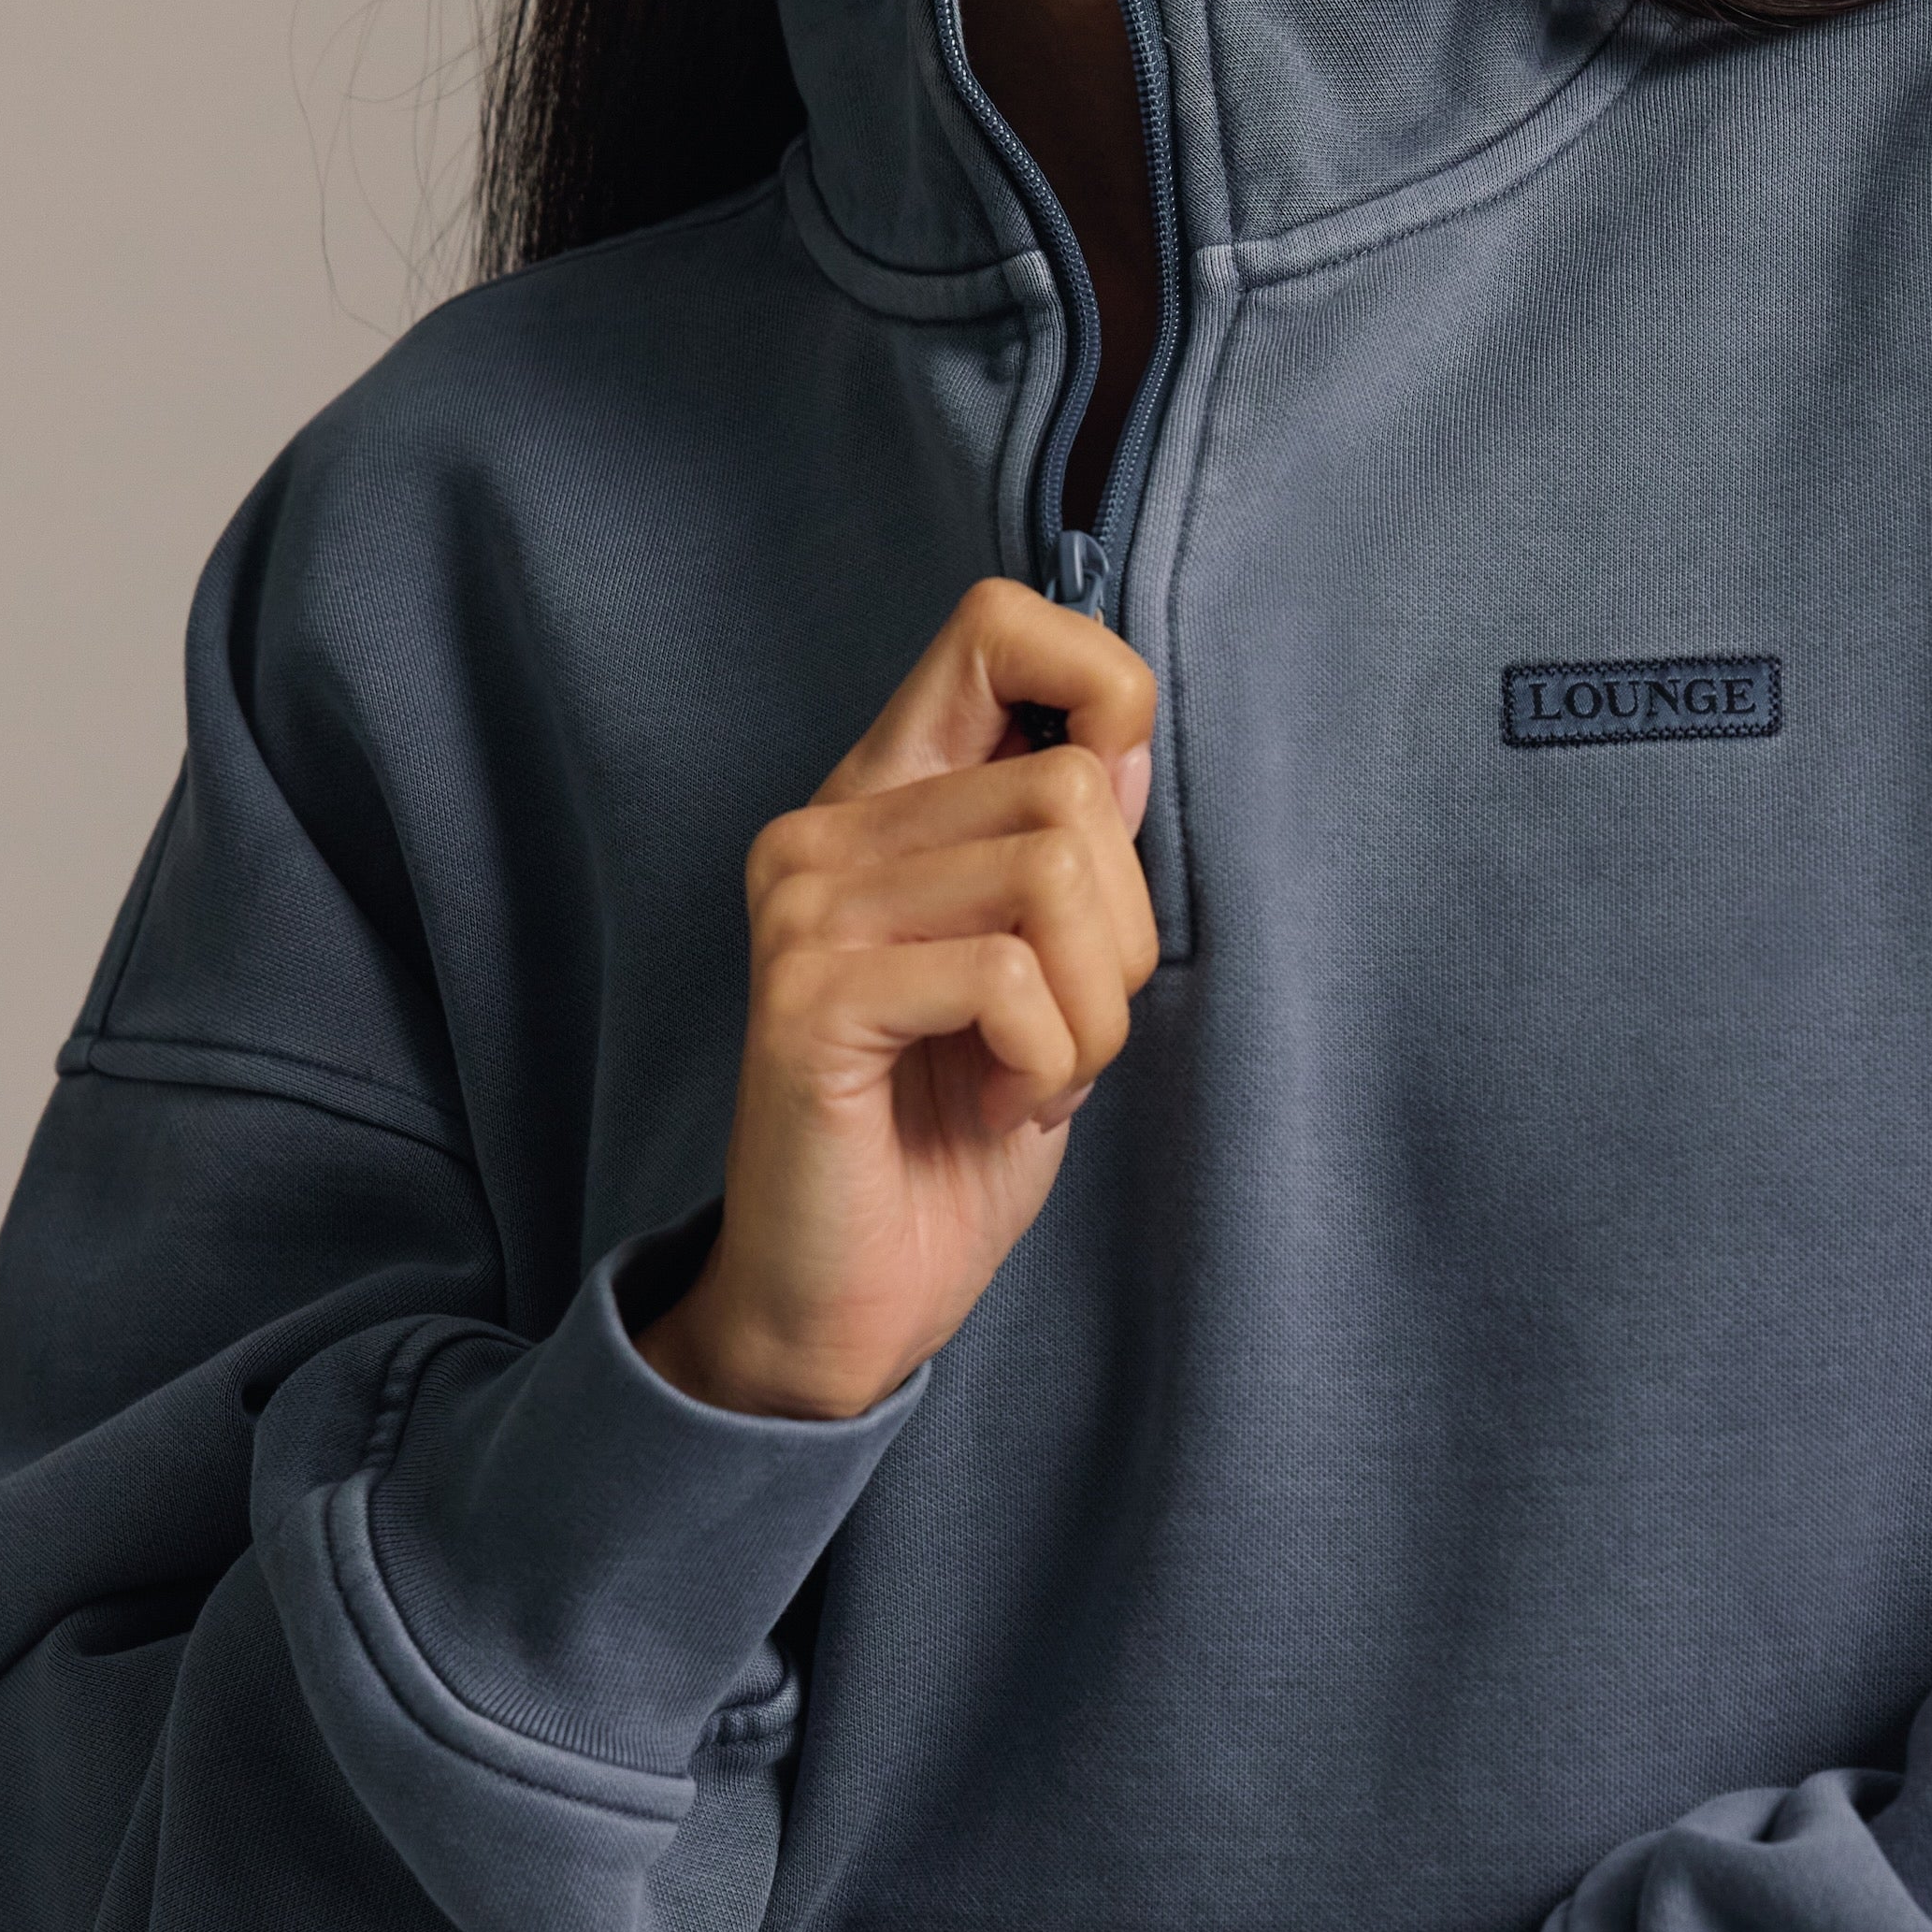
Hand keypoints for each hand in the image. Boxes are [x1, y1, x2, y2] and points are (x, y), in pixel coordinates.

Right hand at [637, 580, 1159, 1422]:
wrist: (839, 1305)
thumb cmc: (947, 1141)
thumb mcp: (1045, 981)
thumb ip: (1067, 858)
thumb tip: (1124, 749)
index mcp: (883, 801)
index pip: (997, 626)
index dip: (1102, 694)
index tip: (1112, 834)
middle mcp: (828, 831)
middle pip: (1074, 788)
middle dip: (1123, 938)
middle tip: (1066, 1038)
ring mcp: (808, 908)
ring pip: (1056, 873)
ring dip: (1092, 1014)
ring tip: (1031, 1079)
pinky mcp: (813, 997)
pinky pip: (1009, 977)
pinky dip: (1049, 1065)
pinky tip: (999, 1108)